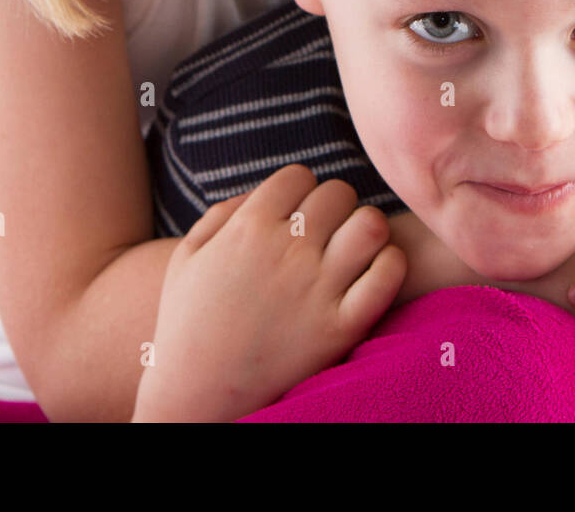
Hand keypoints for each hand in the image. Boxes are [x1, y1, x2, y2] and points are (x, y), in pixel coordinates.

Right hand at [132, 165, 405, 421]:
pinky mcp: (341, 327)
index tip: (294, 215)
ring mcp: (316, 289)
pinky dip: (388, 265)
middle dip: (334, 208)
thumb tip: (263, 192)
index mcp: (248, 227)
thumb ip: (223, 212)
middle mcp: (286, 250)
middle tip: (325, 234)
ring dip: (365, 231)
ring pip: (370, 224)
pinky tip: (370, 276)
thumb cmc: (187, 325)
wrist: (195, 398)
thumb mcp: (186, 257)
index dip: (299, 191)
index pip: (299, 175)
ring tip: (352, 251)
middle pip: (339, 193)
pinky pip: (388, 274)